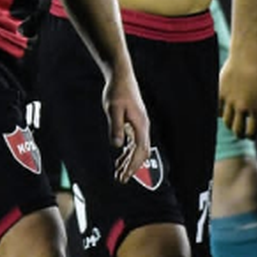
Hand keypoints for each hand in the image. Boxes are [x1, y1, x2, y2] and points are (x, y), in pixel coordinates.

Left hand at [103, 66, 148, 183]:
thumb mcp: (113, 109)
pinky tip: (120, 158)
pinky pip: (133, 142)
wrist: (121, 76)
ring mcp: (140, 125)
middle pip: (141, 153)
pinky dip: (127, 152)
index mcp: (140, 125)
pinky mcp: (134, 122)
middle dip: (132, 167)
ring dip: (129, 161)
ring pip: (137, 149)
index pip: (140, 151)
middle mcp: (143, 127)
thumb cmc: (117, 91)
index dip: (133, 166)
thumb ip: (115, 127)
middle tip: (121, 179)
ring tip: (119, 173)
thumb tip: (116, 146)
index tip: (124, 176)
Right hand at [219, 53, 256, 138]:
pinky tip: (225, 111)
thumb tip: (254, 118)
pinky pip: (219, 110)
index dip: (251, 135)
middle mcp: (242, 107)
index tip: (251, 134)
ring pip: (227, 122)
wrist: (248, 57)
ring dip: (230, 124)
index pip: (252, 132)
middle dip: (239, 134)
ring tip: (232, 123)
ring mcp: (230, 100)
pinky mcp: (220, 93)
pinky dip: (222, 112)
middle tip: (240, 133)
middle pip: (237, 130)